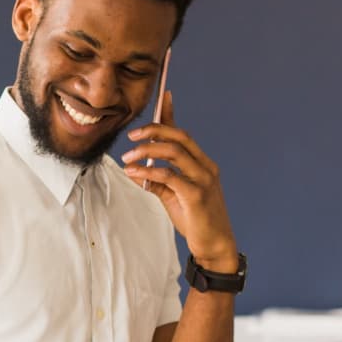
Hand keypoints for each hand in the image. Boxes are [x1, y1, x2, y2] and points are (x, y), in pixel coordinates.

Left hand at [120, 92, 237, 270]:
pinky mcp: (196, 195)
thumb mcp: (174, 197)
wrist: (214, 245)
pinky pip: (169, 176)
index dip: (172, 115)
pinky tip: (134, 174)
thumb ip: (159, 182)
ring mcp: (203, 180)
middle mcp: (205, 167)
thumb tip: (138, 171)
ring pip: (174, 153)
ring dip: (147, 151)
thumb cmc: (196, 220)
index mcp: (202, 164)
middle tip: (133, 134)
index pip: (184, 135)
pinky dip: (148, 172)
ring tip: (128, 157)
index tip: (164, 96)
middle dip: (154, 131)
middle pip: (179, 137)